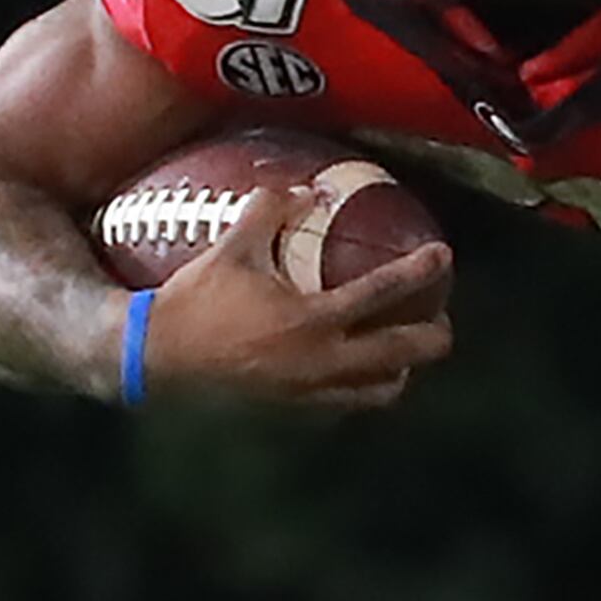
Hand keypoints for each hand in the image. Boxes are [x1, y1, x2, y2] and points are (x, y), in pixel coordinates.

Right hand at [143, 184, 452, 407]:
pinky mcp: (295, 412)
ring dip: (402, 370)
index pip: (384, 291)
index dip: (420, 271)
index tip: (444, 256)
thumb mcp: (232, 248)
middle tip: (443, 319)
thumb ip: (270, 212)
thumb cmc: (195, 300)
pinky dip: (364, 390)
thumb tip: (305, 188)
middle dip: (434, 337)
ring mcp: (311, 392)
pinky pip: (347, 405)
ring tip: (405, 352)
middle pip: (404, 354)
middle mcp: (321, 361)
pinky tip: (361, 374)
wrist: (155, 357)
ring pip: (381, 392)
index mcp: (312, 319)